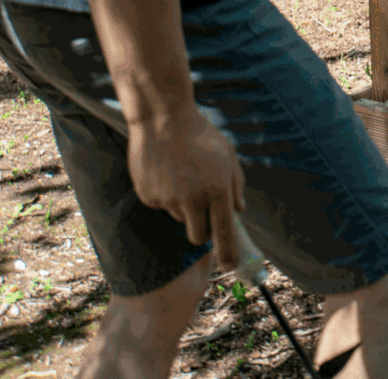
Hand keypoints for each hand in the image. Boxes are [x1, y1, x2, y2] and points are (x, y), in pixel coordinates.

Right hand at [126, 105, 246, 271]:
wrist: (163, 119)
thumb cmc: (201, 135)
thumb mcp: (227, 156)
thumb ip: (235, 185)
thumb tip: (238, 212)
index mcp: (218, 190)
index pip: (224, 234)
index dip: (228, 255)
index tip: (230, 267)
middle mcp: (194, 200)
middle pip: (198, 236)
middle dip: (202, 233)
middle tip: (203, 215)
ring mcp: (168, 200)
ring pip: (180, 218)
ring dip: (185, 207)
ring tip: (183, 177)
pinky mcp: (149, 197)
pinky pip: (162, 205)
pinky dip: (166, 196)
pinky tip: (166, 172)